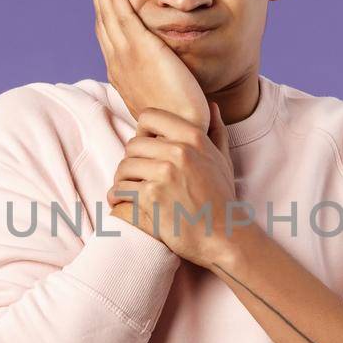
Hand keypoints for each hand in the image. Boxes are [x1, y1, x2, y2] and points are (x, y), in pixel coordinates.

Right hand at [84, 0, 210, 129]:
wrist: (181, 132)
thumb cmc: (178, 118)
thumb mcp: (164, 91)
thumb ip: (161, 74)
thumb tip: (169, 68)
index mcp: (121, 69)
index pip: (107, 27)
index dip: (101, 0)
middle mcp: (117, 61)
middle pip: (101, 13)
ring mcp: (125, 57)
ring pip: (107, 12)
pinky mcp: (139, 53)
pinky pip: (123, 18)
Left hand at [106, 103, 243, 268]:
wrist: (224, 236)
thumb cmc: (223, 199)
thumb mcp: (224, 160)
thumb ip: (216, 131)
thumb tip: (213, 106)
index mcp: (193, 137)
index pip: (149, 117)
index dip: (141, 131)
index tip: (143, 148)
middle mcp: (179, 151)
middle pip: (133, 145)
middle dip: (130, 161)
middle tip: (132, 175)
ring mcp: (164, 174)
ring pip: (124, 167)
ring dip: (121, 180)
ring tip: (125, 190)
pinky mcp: (151, 197)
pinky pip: (120, 190)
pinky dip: (117, 198)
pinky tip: (121, 203)